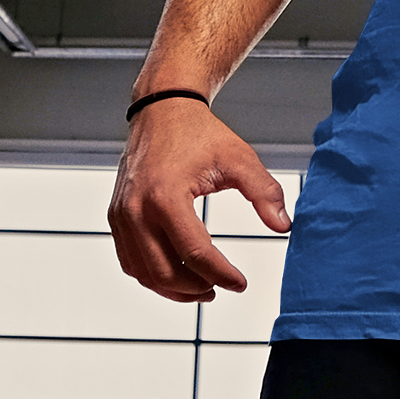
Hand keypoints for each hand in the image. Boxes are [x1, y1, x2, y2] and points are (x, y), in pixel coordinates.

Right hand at [109, 100, 291, 301]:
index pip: (195, 254)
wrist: (162, 110)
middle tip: (219, 289)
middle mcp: (136, 209)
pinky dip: (151, 275)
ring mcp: (121, 215)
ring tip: (201, 287)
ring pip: (142, 273)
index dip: (222, 275)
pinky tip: (177, 273)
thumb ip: (264, 192)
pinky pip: (129, 260)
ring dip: (172, 288)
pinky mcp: (115, 216)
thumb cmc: (200, 133)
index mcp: (166, 196)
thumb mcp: (239, 158)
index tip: (240, 283)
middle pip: (164, 272)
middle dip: (196, 288)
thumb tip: (284, 226)